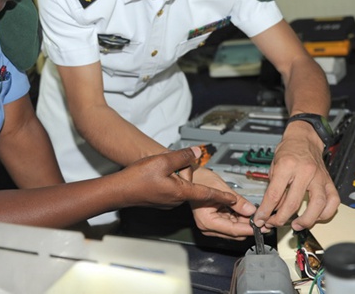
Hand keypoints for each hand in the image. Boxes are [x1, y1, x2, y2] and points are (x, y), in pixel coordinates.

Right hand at [117, 147, 239, 208]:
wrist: (119, 190)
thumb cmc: (138, 178)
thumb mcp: (163, 161)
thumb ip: (182, 156)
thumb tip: (196, 152)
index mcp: (181, 192)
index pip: (207, 195)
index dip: (223, 197)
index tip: (235, 200)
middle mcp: (176, 200)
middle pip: (191, 185)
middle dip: (185, 172)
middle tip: (168, 164)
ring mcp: (168, 202)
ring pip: (180, 185)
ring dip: (176, 176)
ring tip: (158, 169)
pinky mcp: (160, 201)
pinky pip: (171, 188)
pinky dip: (168, 180)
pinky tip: (155, 174)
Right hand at [190, 168, 256, 238]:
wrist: (191, 176)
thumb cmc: (201, 179)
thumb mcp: (221, 188)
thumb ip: (237, 201)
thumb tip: (252, 211)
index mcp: (207, 221)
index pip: (233, 230)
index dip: (249, 228)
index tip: (262, 227)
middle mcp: (207, 227)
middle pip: (234, 232)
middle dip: (248, 226)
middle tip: (263, 219)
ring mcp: (210, 226)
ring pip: (233, 229)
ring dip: (244, 222)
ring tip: (256, 214)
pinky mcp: (214, 222)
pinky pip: (230, 223)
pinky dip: (239, 218)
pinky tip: (246, 212)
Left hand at [252, 122, 339, 230]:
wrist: (304, 139)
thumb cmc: (288, 150)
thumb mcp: (274, 166)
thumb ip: (274, 188)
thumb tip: (271, 209)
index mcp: (287, 165)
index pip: (274, 194)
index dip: (266, 210)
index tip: (261, 219)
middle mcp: (305, 171)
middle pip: (294, 203)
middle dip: (281, 219)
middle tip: (274, 224)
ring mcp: (319, 177)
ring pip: (317, 205)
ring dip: (306, 220)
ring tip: (296, 226)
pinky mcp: (329, 181)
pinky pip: (333, 202)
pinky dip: (325, 214)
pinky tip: (315, 217)